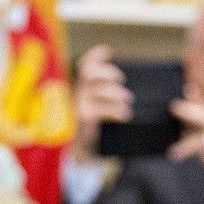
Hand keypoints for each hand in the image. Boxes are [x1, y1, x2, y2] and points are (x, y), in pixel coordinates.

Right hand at [71, 45, 131, 162]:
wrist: (78, 152)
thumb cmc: (91, 126)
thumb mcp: (95, 107)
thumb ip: (102, 94)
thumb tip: (123, 85)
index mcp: (80, 88)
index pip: (83, 65)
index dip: (94, 56)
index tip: (108, 52)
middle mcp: (76, 93)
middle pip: (88, 72)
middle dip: (106, 72)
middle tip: (121, 79)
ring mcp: (78, 106)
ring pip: (96, 90)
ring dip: (115, 92)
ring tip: (127, 100)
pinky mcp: (83, 120)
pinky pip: (99, 110)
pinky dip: (115, 110)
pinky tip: (124, 114)